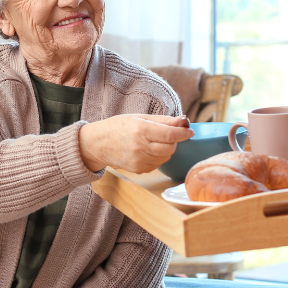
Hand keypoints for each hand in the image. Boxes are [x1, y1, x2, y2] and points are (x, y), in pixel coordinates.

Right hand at [78, 114, 192, 172]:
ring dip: (166, 149)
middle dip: (174, 141)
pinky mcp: (139, 170)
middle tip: (167, 134)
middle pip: (170, 147)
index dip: (183, 133)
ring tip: (154, 142)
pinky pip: (158, 164)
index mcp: (141, 130)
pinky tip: (148, 150)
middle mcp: (140, 147)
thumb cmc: (118, 127)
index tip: (189, 131)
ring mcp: (139, 161)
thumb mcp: (140, 117)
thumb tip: (184, 120)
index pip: (169, 134)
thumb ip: (163, 120)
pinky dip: (158, 157)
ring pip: (166, 157)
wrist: (98, 144)